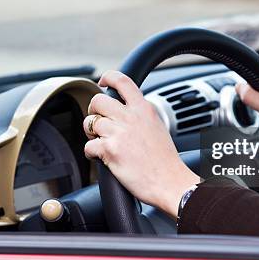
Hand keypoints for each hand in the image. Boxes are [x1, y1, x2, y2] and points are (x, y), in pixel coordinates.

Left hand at [83, 71, 199, 218]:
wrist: (170, 182)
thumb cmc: (165, 161)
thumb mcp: (157, 127)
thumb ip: (141, 115)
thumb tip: (125, 110)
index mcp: (143, 109)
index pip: (122, 81)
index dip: (108, 77)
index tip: (102, 82)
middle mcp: (130, 117)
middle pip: (98, 100)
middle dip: (93, 110)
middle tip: (98, 121)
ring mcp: (119, 133)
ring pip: (90, 122)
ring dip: (91, 133)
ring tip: (100, 141)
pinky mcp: (110, 150)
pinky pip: (88, 146)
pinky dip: (91, 152)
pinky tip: (101, 156)